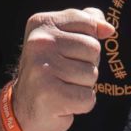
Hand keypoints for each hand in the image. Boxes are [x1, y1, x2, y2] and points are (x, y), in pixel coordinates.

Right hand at [12, 8, 115, 130]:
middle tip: (66, 73)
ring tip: (63, 87)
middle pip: (93, 49)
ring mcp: (42, 68)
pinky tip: (64, 103)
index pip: (89, 22)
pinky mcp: (49, 95)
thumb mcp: (63, 37)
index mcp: (42, 23)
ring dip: (84, 85)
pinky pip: (87, 97)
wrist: (23, 108)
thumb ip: (87, 23)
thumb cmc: (50, 68)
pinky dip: (81, 104)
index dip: (89, 40)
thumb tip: (108, 28)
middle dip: (88, 65)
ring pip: (92, 74)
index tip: (70, 52)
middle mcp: (39, 43)